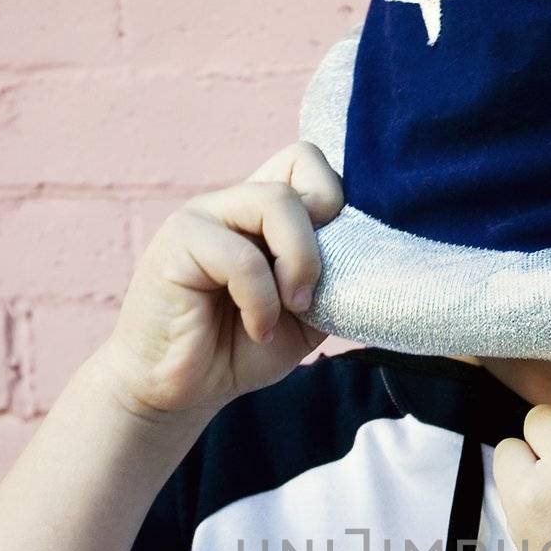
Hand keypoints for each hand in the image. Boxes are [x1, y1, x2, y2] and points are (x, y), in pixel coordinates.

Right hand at [94, 140, 343, 426]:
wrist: (180, 391)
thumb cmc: (240, 350)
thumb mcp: (309, 314)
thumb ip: (335, 277)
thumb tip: (372, 252)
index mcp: (263, 212)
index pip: (307, 159)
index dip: (335, 199)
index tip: (333, 261)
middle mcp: (234, 203)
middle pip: (301, 169)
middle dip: (321, 240)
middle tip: (309, 296)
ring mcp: (204, 215)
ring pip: (276, 200)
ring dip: (299, 263)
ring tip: (289, 310)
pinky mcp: (178, 241)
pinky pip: (242, 257)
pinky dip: (262, 302)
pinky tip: (257, 329)